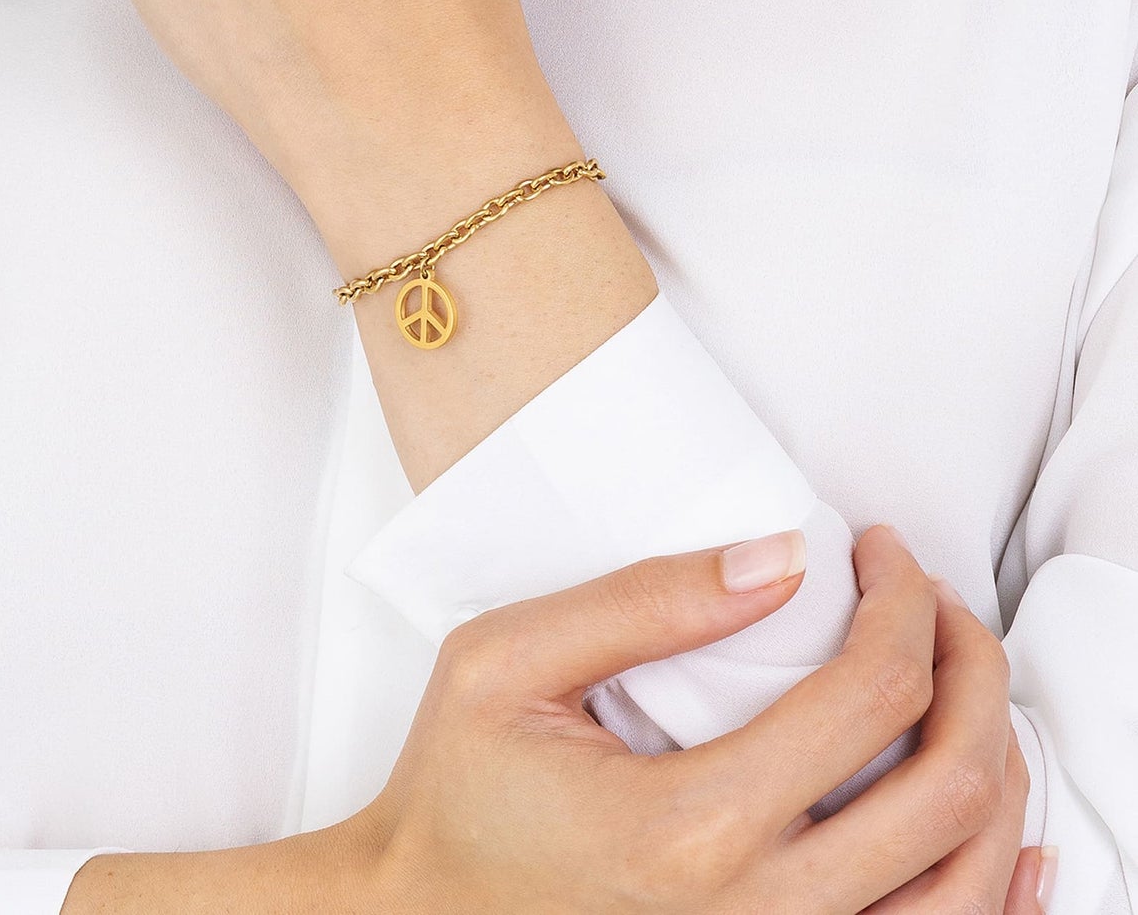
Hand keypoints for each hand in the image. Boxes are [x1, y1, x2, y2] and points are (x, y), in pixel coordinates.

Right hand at [353, 525, 1022, 913]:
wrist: (420, 913)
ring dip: (993, 763)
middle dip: (971, 666)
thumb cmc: (457, 786)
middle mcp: (757, 912)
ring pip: (969, 882)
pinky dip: (998, 889)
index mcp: (689, 824)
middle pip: (948, 785)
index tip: (880, 549)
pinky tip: (1008, 832)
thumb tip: (779, 560)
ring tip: (961, 684)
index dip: (900, 599)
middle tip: (937, 600)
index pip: (868, 695)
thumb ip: (643, 601)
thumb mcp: (506, 660)